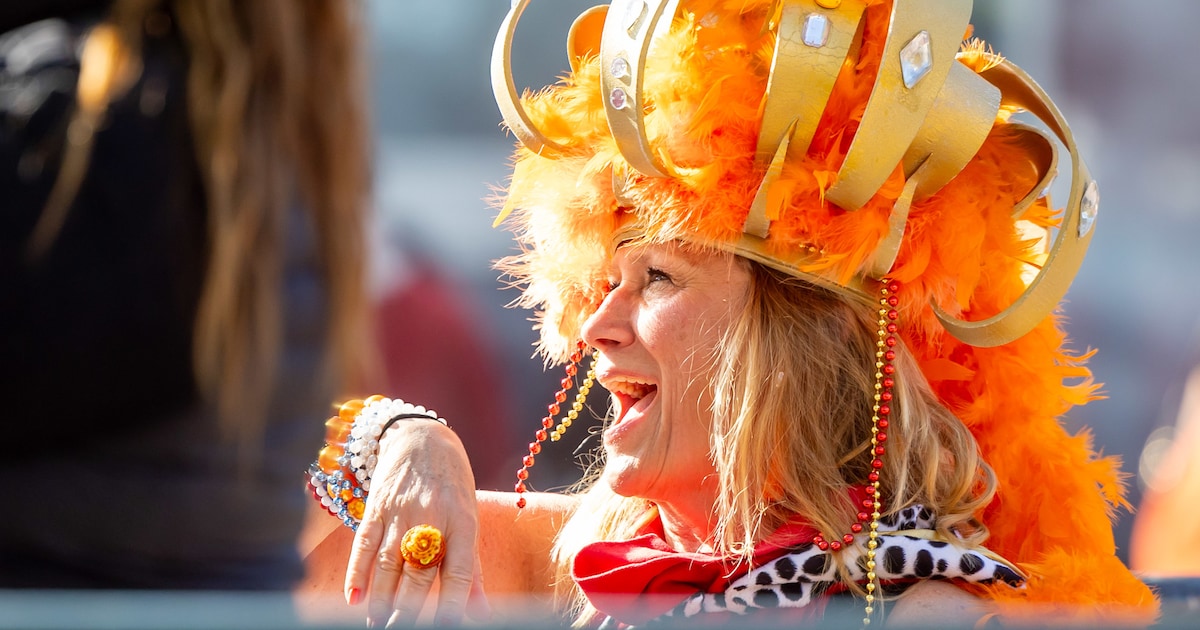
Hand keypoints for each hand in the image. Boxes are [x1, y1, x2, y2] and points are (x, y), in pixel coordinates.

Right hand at [344, 420, 491, 626]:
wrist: (422, 437)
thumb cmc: (452, 486)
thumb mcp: (469, 520)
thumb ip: (470, 569)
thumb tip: (481, 614)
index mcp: (463, 523)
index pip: (457, 571)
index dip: (450, 603)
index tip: (444, 628)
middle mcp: (432, 517)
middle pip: (417, 572)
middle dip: (407, 610)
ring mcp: (402, 511)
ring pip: (389, 563)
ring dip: (381, 598)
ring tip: (377, 624)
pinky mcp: (378, 505)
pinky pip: (364, 543)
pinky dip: (357, 572)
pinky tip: (354, 597)